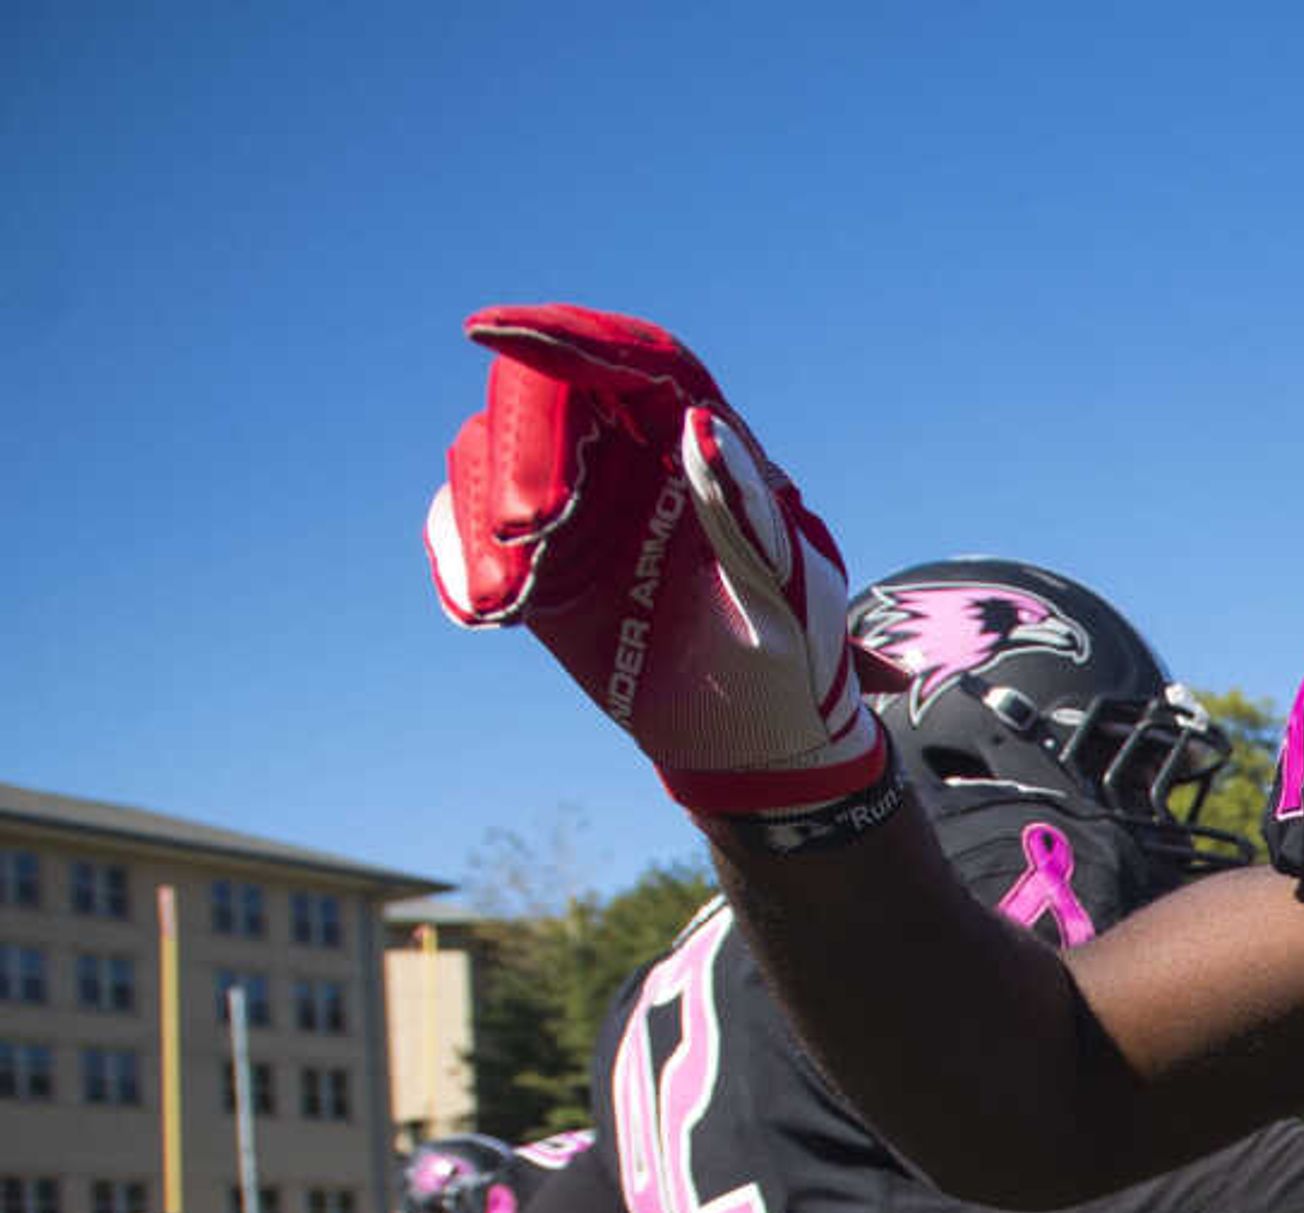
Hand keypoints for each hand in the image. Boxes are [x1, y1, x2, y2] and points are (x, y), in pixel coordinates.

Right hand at [428, 305, 892, 812]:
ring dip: (479, 520)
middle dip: (522, 453)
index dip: (565, 336)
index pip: (634, 361)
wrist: (754, 737)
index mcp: (706, 442)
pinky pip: (461, 527)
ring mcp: (576, 500)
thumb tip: (697, 425)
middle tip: (527, 531)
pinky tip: (482, 608)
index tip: (492, 330)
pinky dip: (456, 557)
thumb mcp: (786, 594)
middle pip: (543, 398)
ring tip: (507, 601)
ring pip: (489, 457)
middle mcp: (632, 455)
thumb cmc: (793, 657)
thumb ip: (744, 515)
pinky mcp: (532, 556)